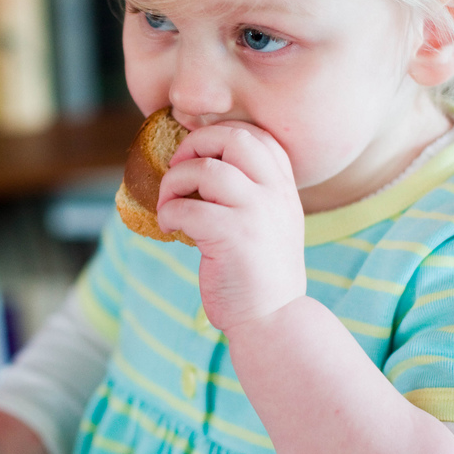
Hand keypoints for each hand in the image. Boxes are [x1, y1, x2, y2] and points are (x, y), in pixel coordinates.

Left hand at [156, 121, 305, 331]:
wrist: (272, 319)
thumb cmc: (259, 273)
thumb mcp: (269, 223)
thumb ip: (251, 193)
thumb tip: (200, 164)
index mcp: (284, 187)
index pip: (259, 135)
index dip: (221, 134)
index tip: (199, 153)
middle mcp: (275, 194)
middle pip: (234, 138)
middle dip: (195, 144)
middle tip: (178, 168)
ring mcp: (257, 213)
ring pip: (206, 170)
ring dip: (174, 182)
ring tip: (168, 203)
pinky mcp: (233, 237)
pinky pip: (188, 208)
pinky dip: (168, 213)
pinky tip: (169, 228)